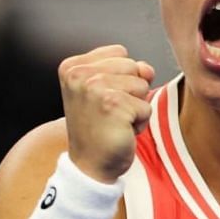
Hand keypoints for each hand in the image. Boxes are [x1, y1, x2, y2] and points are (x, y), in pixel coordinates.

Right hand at [58, 44, 154, 182]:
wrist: (89, 166)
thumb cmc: (99, 127)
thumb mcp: (108, 89)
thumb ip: (130, 69)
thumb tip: (147, 69)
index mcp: (72, 66)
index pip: (120, 53)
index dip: (121, 77)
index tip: (101, 99)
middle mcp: (79, 74)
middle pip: (133, 66)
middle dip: (130, 91)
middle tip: (109, 113)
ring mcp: (94, 89)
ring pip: (142, 85)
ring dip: (135, 106)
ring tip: (114, 121)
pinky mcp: (112, 105)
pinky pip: (146, 106)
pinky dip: (140, 122)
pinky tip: (120, 131)